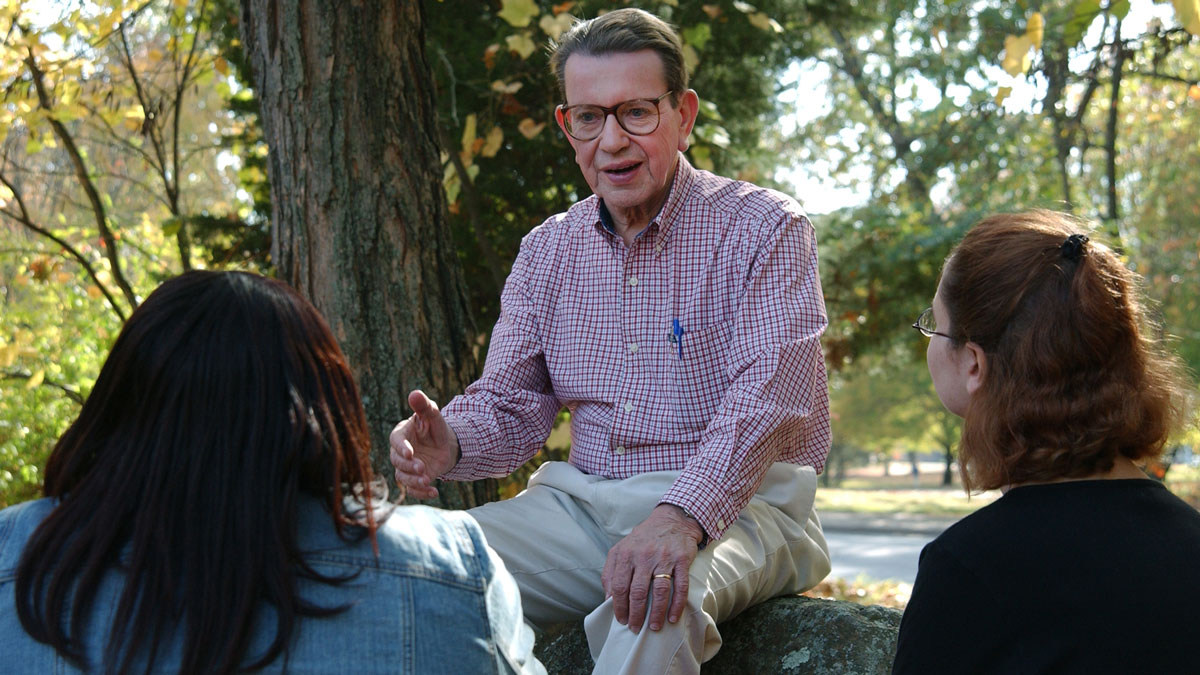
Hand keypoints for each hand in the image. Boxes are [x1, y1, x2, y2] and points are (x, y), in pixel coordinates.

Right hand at [389, 390, 459, 499]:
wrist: (445, 444)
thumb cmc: (435, 426)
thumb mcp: (433, 414)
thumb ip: (424, 406)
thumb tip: (414, 393)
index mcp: (401, 434)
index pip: (395, 441)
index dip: (401, 447)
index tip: (410, 453)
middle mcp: (400, 452)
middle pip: (396, 461)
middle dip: (408, 466)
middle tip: (422, 468)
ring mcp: (406, 467)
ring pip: (402, 477)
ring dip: (413, 481)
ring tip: (426, 481)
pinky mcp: (414, 479)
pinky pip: (413, 489)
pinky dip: (421, 493)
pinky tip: (434, 492)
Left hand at [601, 504, 704, 632]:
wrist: (672, 520)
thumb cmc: (644, 539)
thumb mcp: (621, 549)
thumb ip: (610, 572)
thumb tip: (607, 598)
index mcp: (626, 554)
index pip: (619, 586)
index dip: (619, 606)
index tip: (621, 620)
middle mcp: (644, 556)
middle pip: (637, 591)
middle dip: (636, 614)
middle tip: (635, 628)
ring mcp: (664, 558)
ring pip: (659, 591)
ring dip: (656, 613)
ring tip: (654, 627)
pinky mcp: (682, 560)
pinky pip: (680, 586)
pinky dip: (676, 604)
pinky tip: (672, 617)